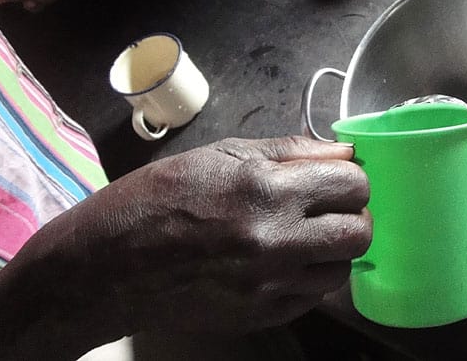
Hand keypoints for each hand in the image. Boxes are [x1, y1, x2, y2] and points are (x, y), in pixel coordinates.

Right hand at [0, 136, 370, 358]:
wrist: (108, 267)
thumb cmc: (159, 198)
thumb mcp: (222, 154)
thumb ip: (291, 151)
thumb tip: (344, 150)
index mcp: (267, 189)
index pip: (352, 183)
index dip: (351, 176)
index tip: (338, 177)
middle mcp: (276, 240)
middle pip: (359, 230)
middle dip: (353, 213)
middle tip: (332, 206)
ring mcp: (271, 284)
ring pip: (343, 269)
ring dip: (335, 248)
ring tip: (308, 235)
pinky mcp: (262, 315)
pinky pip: (313, 297)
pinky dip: (310, 276)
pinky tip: (286, 261)